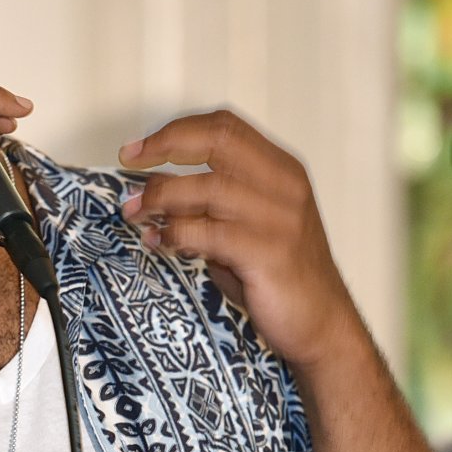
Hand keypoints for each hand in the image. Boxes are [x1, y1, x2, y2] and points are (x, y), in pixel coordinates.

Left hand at [118, 109, 361, 370]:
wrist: (322, 325)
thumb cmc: (279, 276)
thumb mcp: (249, 226)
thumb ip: (211, 202)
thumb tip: (153, 188)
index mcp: (282, 170)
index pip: (226, 127)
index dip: (176, 131)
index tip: (138, 149)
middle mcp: (285, 186)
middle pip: (218, 141)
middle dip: (164, 147)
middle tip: (128, 166)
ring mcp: (280, 219)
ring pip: (207, 187)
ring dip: (161, 197)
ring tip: (136, 213)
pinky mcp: (269, 254)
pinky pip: (209, 233)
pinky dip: (175, 234)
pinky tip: (158, 242)